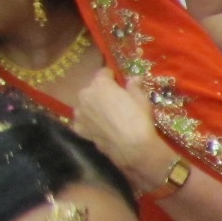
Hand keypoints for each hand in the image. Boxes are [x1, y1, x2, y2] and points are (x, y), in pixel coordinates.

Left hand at [71, 72, 172, 188]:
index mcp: (100, 84)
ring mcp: (80, 113)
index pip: (103, 73)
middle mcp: (85, 95)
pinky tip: (99, 128)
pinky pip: (82, 122)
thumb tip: (135, 78)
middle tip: (114, 103)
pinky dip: (88, 123)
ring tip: (106, 117)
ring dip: (93, 108)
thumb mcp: (142, 100)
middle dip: (101, 93)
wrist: (133, 147)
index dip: (112, 77)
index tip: (119, 83)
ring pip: (85, 105)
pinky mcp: (80, 129)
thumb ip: (134, 87)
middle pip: (92, 89)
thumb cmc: (139, 120)